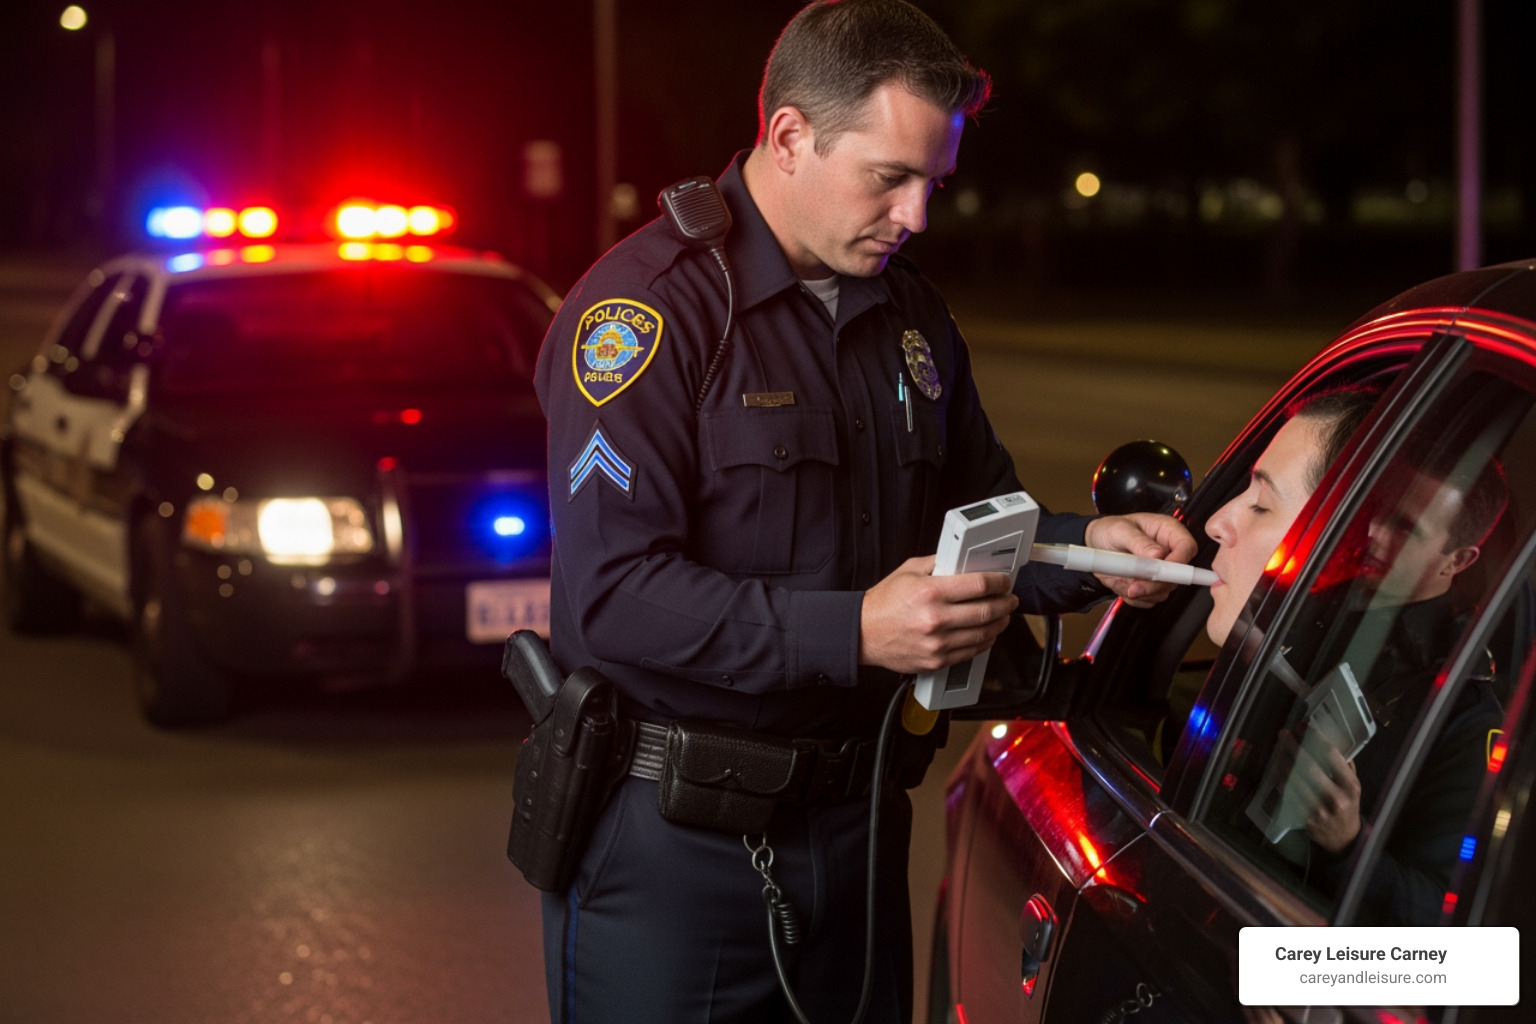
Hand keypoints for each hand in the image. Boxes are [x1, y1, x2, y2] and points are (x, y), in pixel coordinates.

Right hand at [858, 555, 1018, 673]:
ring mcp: (937, 643)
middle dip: (1006, 604)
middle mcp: (935, 618)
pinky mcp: (936, 660)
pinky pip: (971, 652)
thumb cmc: (883, 604)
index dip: (999, 582)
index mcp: (930, 592)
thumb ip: (938, 563)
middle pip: (987, 611)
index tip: (1004, 582)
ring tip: (1002, 616)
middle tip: (1010, 599)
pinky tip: (987, 633)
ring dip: (1000, 624)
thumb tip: (962, 561)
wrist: (862, 634)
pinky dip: (985, 642)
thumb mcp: (908, 571)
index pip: (979, 586)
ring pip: (984, 634)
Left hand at [1083, 512, 1198, 607]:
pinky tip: (1119, 583)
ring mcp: (1161, 572)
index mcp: (1168, 532)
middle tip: (1131, 586)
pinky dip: (1131, 597)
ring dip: (1138, 592)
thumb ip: (1138, 542)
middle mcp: (1169, 553)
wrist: (1095, 544)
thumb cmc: (1110, 530)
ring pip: (1162, 592)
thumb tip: (1158, 555)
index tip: (1158, 572)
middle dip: (1152, 585)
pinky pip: (1148, 600)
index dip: (1178, 563)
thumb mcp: (1119, 530)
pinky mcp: (1151, 586)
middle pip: (1176, 577)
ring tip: (1117, 577)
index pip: (1187, 547)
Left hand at [1278, 728, 1361, 853]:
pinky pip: (1287, 792)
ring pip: (1293, 778)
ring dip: (1283, 759)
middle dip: (1293, 746)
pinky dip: (1281, 777)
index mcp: (1350, 786)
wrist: (1343, 837)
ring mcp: (1318, 809)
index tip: (1303, 726)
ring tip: (1280, 747)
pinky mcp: (1303, 817)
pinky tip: (1280, 766)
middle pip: (1308, 765)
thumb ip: (1343, 764)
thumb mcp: (1353, 784)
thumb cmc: (1348, 804)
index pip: (1330, 756)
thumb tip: (1326, 737)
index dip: (1314, 738)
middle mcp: (1335, 797)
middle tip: (1284, 733)